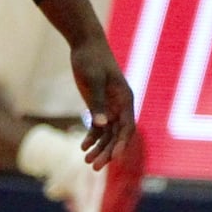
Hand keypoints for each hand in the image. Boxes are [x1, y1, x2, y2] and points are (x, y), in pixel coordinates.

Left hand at [69, 36, 134, 168]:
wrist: (85, 44)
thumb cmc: (91, 59)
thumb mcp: (93, 80)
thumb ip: (97, 102)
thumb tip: (102, 125)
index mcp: (125, 99)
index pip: (127, 127)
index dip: (122, 144)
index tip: (115, 158)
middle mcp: (120, 106)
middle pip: (117, 135)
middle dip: (107, 152)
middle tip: (94, 167)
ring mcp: (109, 107)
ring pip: (107, 134)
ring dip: (99, 148)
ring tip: (87, 162)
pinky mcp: (98, 106)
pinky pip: (98, 127)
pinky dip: (92, 138)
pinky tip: (83, 147)